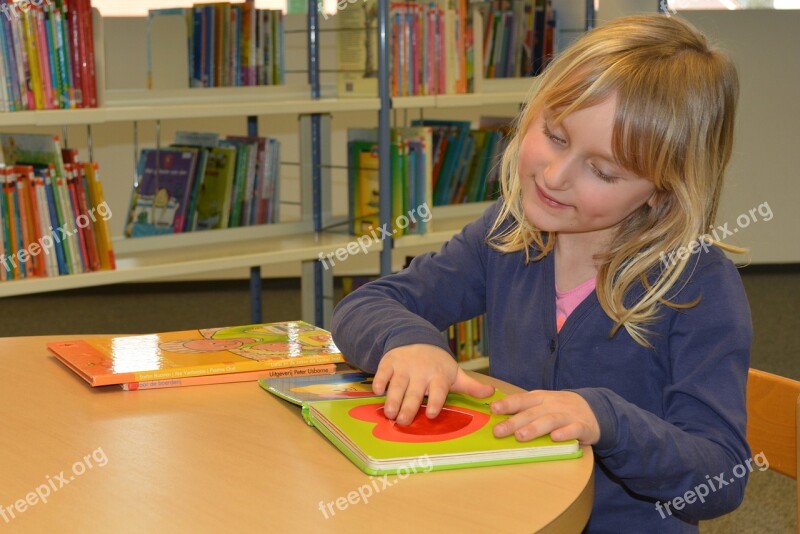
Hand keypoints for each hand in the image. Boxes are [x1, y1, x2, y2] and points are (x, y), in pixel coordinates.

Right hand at [373, 344, 494, 425]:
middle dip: (408, 406)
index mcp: (439, 375)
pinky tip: (377, 392)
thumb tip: (491, 394)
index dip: (435, 401)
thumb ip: (471, 386)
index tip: (430, 414)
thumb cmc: (437, 364)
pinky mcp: (389, 362)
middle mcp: (421, 371)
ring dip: (392, 399)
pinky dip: (379, 381)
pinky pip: (382, 373)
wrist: (416, 338)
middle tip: (403, 421)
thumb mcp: (455, 373)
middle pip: (414, 391)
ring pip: (397, 384)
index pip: (438, 390)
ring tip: (390, 414)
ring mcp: (404, 366)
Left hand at [490, 390, 599, 445]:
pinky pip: (573, 430)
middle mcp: (552, 405)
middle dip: (514, 421)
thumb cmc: (560, 409)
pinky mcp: (582, 426)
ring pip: (550, 420)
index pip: (521, 399)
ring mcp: (567, 415)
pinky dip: (565, 433)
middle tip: (498, 431)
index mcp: (540, 398)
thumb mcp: (542, 404)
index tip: (493, 409)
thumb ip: (524, 409)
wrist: (594, 409)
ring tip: (520, 436)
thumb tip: (497, 417)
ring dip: (534, 428)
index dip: (507, 404)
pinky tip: (555, 438)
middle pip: (531, 413)